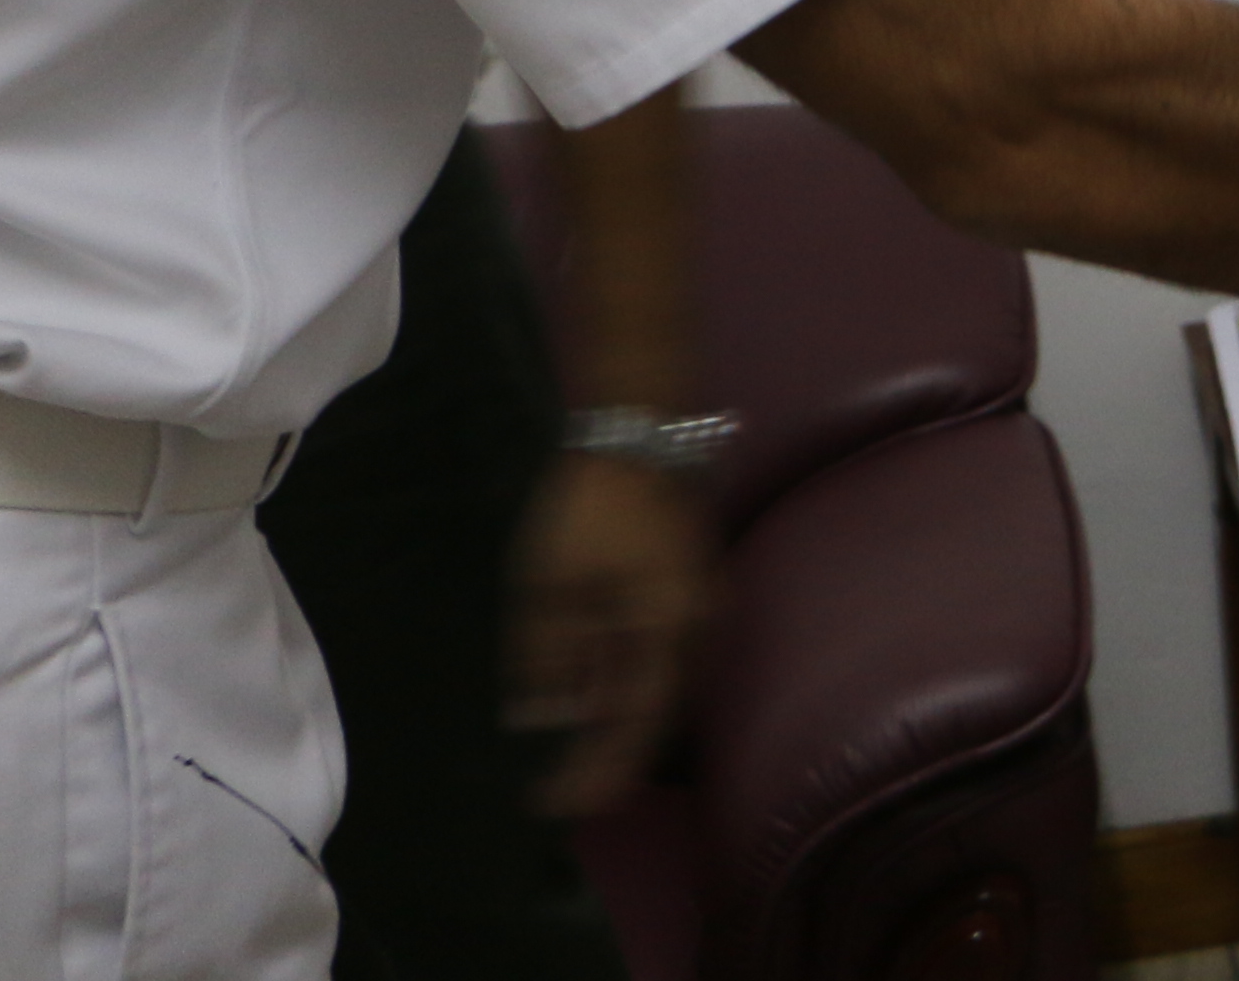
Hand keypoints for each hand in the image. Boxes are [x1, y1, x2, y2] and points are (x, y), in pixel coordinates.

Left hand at [506, 452, 708, 818]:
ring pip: (657, 684)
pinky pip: (657, 656)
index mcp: (664, 631)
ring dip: (616, 723)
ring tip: (572, 758)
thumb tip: (542, 715)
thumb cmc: (593, 506)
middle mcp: (694, 628)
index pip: (633, 723)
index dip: (598, 770)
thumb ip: (547, 656)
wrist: (641, 431)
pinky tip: (590, 698)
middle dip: (609, 756)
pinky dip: (624, 685)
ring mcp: (697, 606)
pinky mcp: (685, 589)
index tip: (560, 806)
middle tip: (563, 794)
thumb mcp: (552, 584)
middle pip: (653, 711)